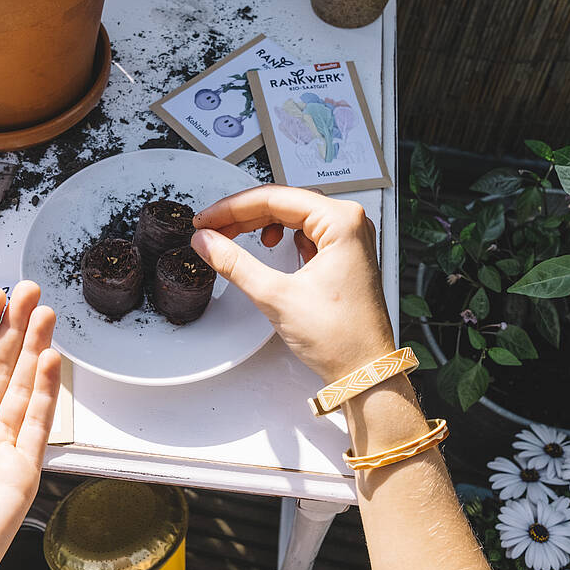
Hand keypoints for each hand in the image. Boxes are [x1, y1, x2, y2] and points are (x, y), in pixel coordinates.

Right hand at [191, 184, 394, 381]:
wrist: (364, 371)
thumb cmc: (340, 337)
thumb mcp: (276, 296)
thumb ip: (235, 263)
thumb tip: (206, 241)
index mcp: (341, 221)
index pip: (275, 198)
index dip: (233, 208)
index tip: (206, 220)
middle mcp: (349, 223)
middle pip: (283, 203)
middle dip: (243, 215)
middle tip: (210, 229)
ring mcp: (348, 239)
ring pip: (292, 217)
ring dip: (258, 224)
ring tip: (231, 236)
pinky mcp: (342, 256)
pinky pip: (304, 233)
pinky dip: (279, 237)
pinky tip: (264, 246)